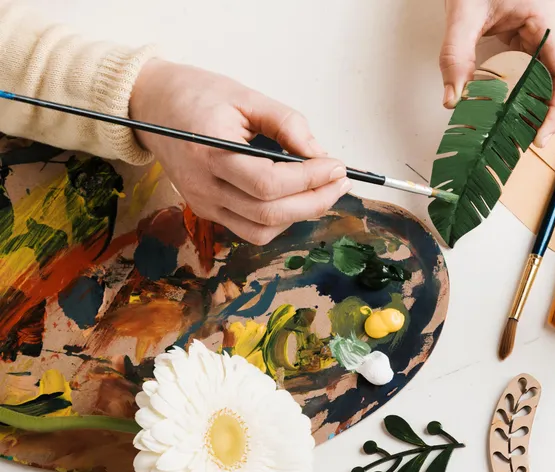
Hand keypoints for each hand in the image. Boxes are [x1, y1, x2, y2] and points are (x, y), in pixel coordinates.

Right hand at [129, 59, 350, 245]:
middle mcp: (203, 185)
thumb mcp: (246, 96)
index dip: (309, 179)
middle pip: (269, 213)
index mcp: (209, 152)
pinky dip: (279, 219)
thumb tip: (320, 154)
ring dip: (300, 215)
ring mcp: (203, 203)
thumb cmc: (197, 94)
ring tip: (323, 190)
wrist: (150, 104)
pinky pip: (250, 229)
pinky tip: (296, 197)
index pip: (268, 183)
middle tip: (340, 182)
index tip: (337, 166)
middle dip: (315, 201)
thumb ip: (286, 123)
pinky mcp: (206, 210)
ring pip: (261, 230)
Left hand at [439, 0, 554, 146]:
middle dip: (536, 114)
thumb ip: (455, 54)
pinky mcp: (534, 35)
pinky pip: (532, 68)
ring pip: (544, 79)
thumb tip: (453, 97)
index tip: (539, 137)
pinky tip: (503, 103)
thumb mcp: (465, 10)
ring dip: (527, 102)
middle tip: (514, 140)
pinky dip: (518, 88)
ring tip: (507, 126)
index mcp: (552, 21)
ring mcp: (548, 33)